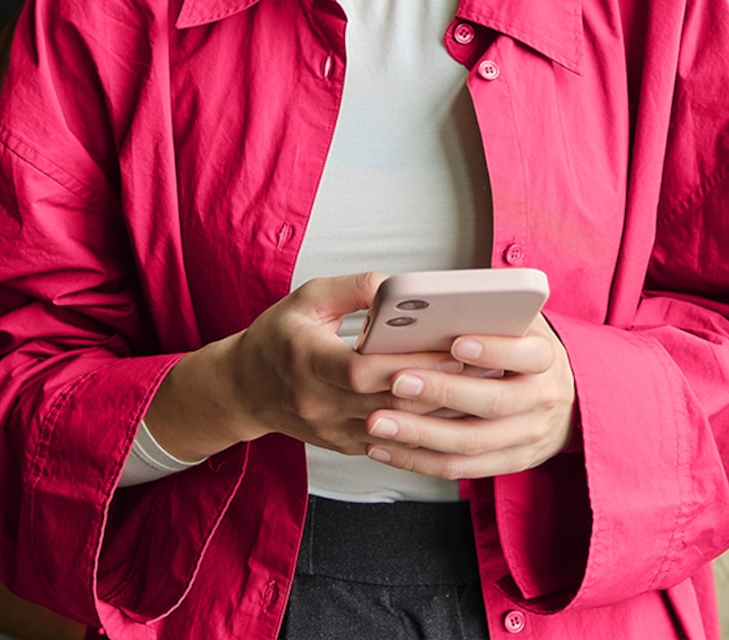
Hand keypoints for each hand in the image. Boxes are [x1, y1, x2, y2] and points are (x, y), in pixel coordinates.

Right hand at [147, 273, 456, 462]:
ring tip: (482, 389)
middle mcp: (317, 402)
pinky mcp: (344, 443)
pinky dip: (424, 428)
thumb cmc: (280, 335)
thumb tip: (397, 285)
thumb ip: (353, 287)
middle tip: (484, 368)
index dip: (407, 363)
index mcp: (306, 360)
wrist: (244, 388)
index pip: (361, 370)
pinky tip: (457, 412)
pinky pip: (390, 442)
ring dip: (439, 412)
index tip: (450, 350)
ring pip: (395, 428)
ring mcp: (330, 430)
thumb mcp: (308, 297)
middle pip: (386, 402)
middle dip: (437, 386)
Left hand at [362, 312, 576, 479]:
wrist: (564, 400)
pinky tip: (384, 447)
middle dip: (442, 392)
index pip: (526, 355)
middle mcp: (542, 400)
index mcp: (546, 359)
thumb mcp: (523, 325)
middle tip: (398, 381)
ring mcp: (527, 437)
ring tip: (377, 421)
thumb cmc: (527, 351)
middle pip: (493, 403)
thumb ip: (493, 315)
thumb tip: (444, 305)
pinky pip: (459, 468)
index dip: (493, 350)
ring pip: (470, 443)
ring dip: (419, 434)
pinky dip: (417, 460)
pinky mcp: (507, 463)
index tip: (457, 343)